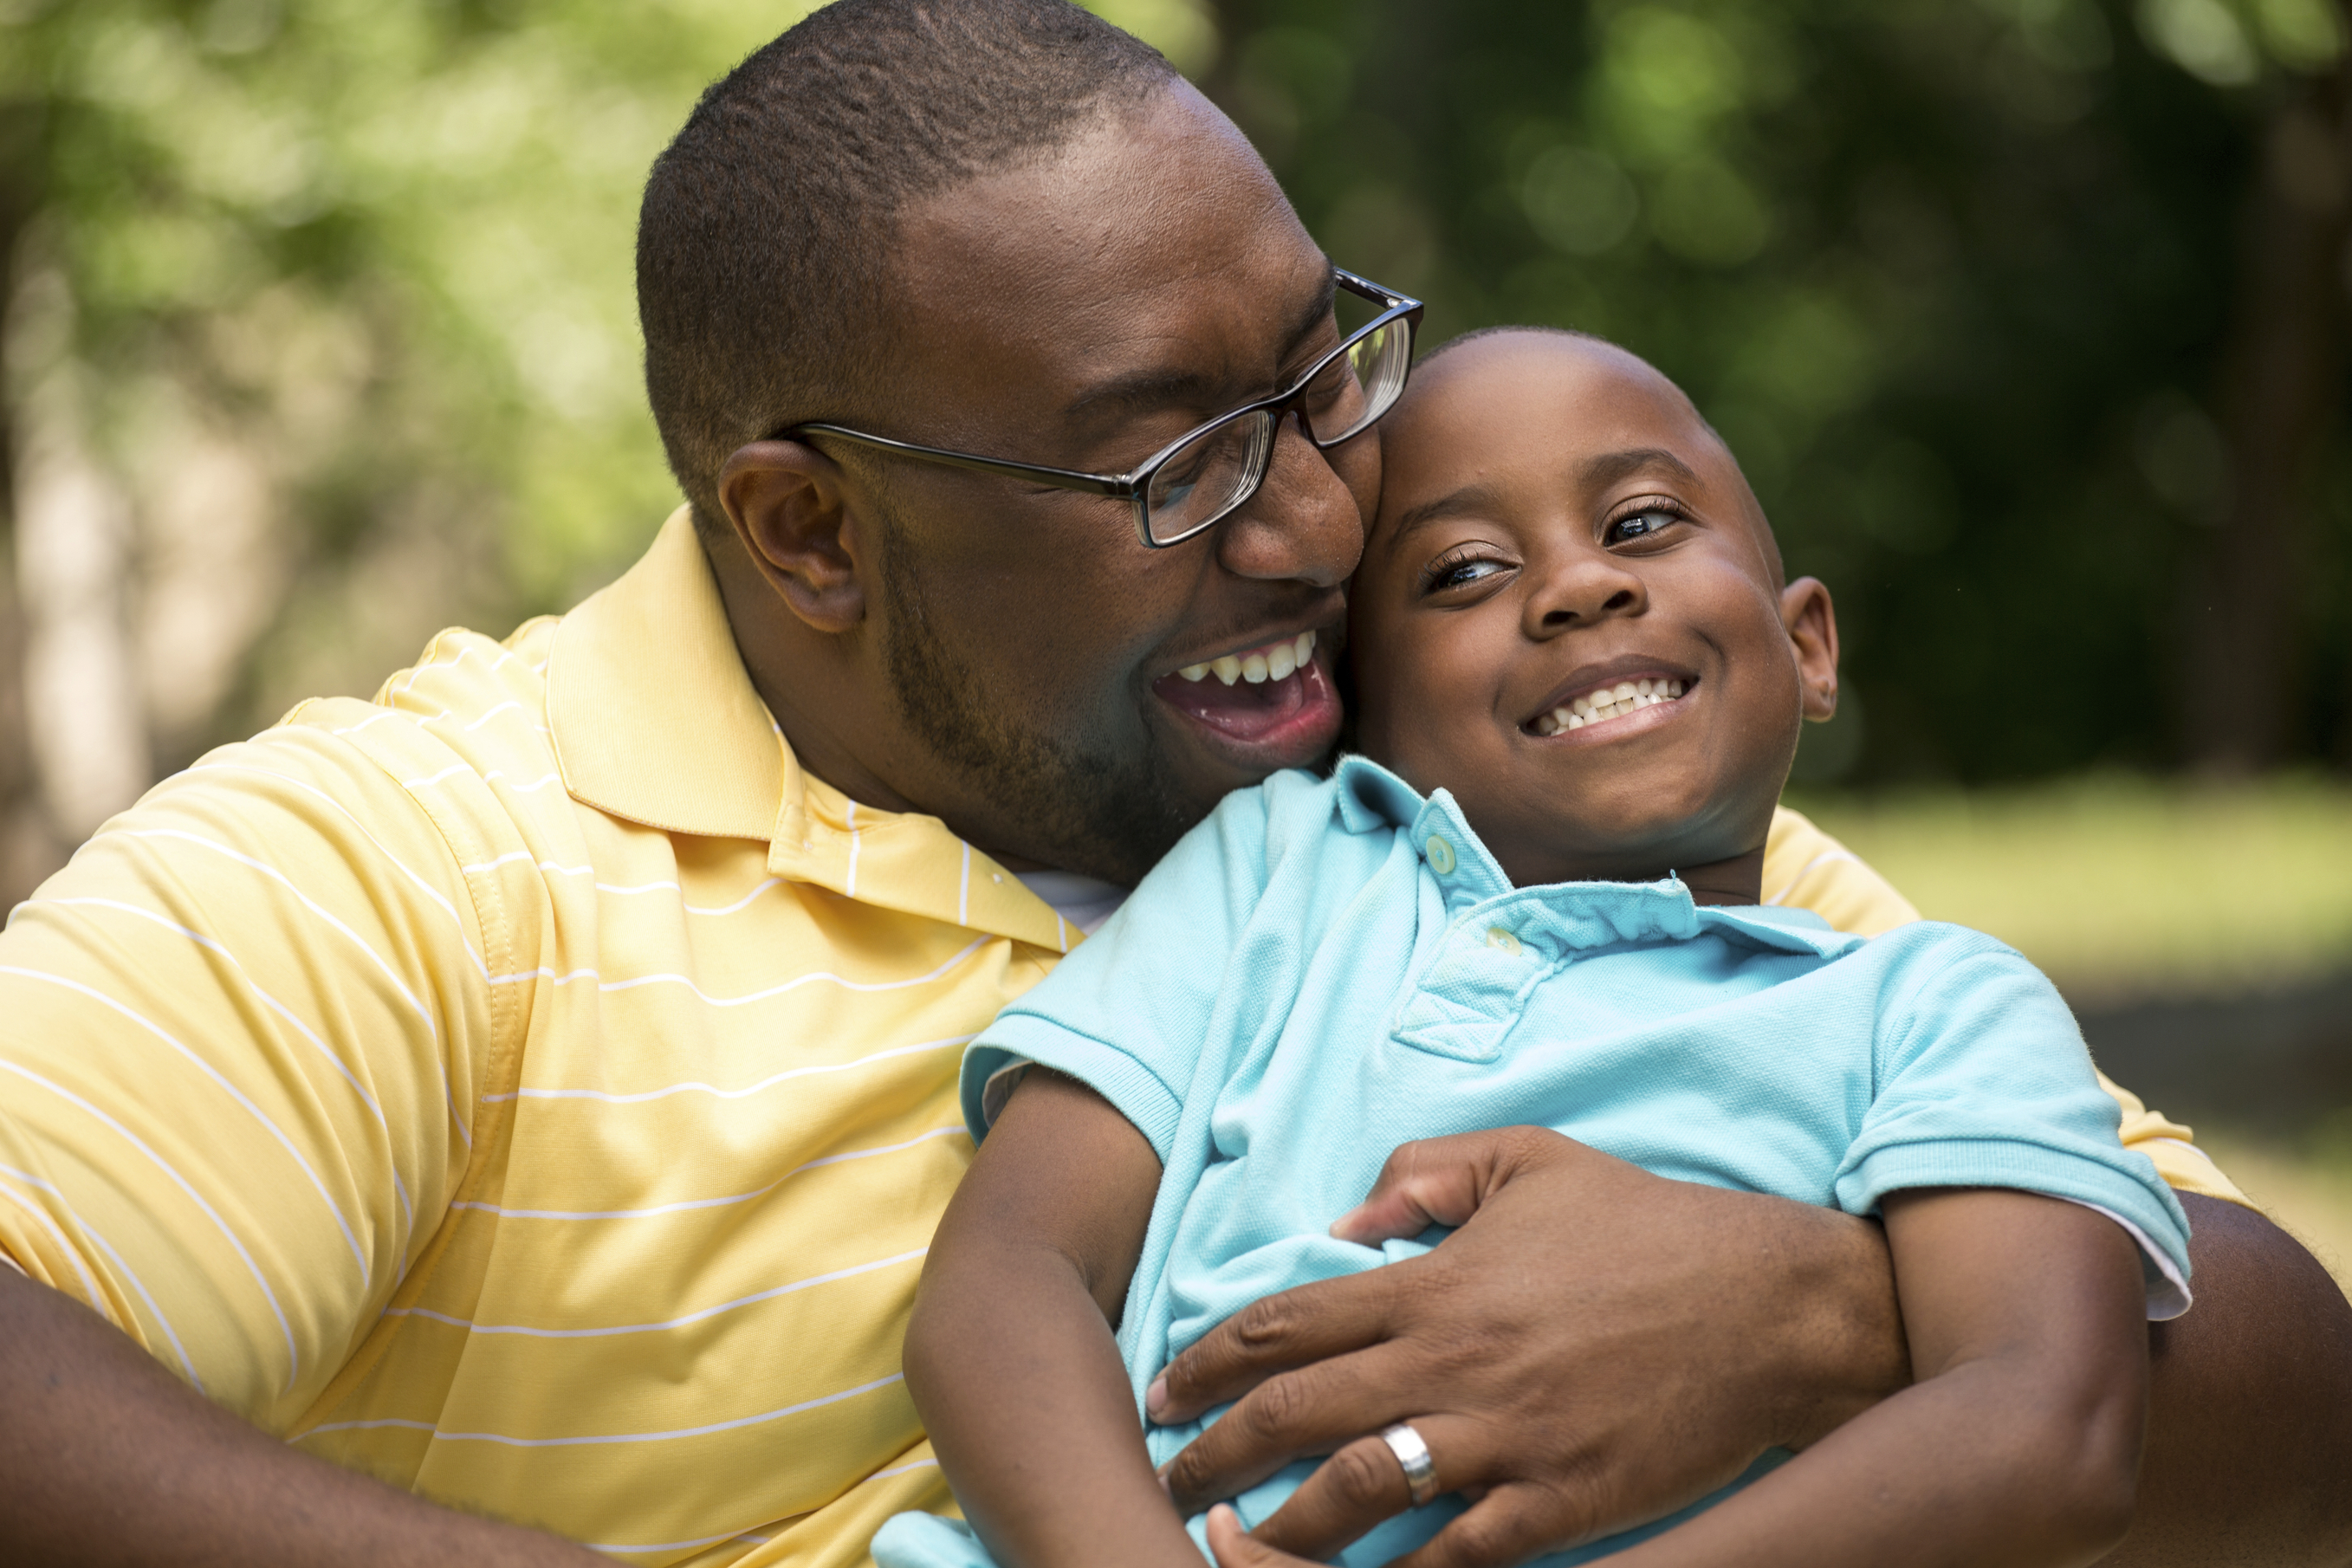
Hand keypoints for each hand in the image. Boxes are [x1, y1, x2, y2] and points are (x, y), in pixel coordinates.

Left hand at [1149, 1127, 1908, 1567]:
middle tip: (1168, 1478)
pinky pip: (1455, 1558)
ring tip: (1228, 1546)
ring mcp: (1504, 1438)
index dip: (1209, 1360)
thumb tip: (1346, 1217)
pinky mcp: (1558, 1503)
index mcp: (1437, 1284)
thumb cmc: (1646, 1227)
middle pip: (1296, 1415)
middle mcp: (1452, 1363)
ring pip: (1357, 1493)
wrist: (1769, 1305)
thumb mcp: (1529, 1159)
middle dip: (1212, 1452)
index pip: (1288, 1324)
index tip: (1165, 1389)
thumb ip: (1427, 1170)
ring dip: (1278, 1528)